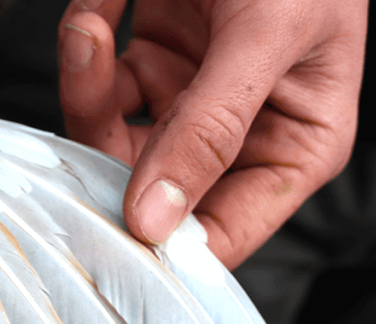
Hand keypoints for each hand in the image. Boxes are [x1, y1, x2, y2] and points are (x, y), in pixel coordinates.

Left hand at [57, 0, 366, 267]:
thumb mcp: (267, 36)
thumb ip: (210, 129)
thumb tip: (156, 223)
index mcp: (293, 145)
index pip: (224, 234)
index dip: (166, 248)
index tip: (107, 238)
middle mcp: (236, 134)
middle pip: (150, 189)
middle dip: (103, 152)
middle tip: (82, 117)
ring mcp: (187, 98)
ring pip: (110, 135)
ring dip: (87, 86)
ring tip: (91, 28)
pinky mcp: (149, 59)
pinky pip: (98, 79)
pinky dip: (87, 42)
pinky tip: (99, 9)